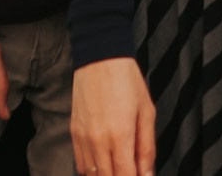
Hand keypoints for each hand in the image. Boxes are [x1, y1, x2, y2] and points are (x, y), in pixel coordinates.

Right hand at [72, 57, 155, 175]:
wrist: (100, 57)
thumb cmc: (126, 80)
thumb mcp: (147, 112)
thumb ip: (147, 148)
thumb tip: (147, 174)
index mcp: (121, 135)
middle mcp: (99, 140)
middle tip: (131, 169)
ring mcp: (83, 138)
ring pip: (93, 175)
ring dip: (107, 175)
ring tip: (119, 165)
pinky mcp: (74, 133)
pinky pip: (81, 164)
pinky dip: (92, 170)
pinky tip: (104, 162)